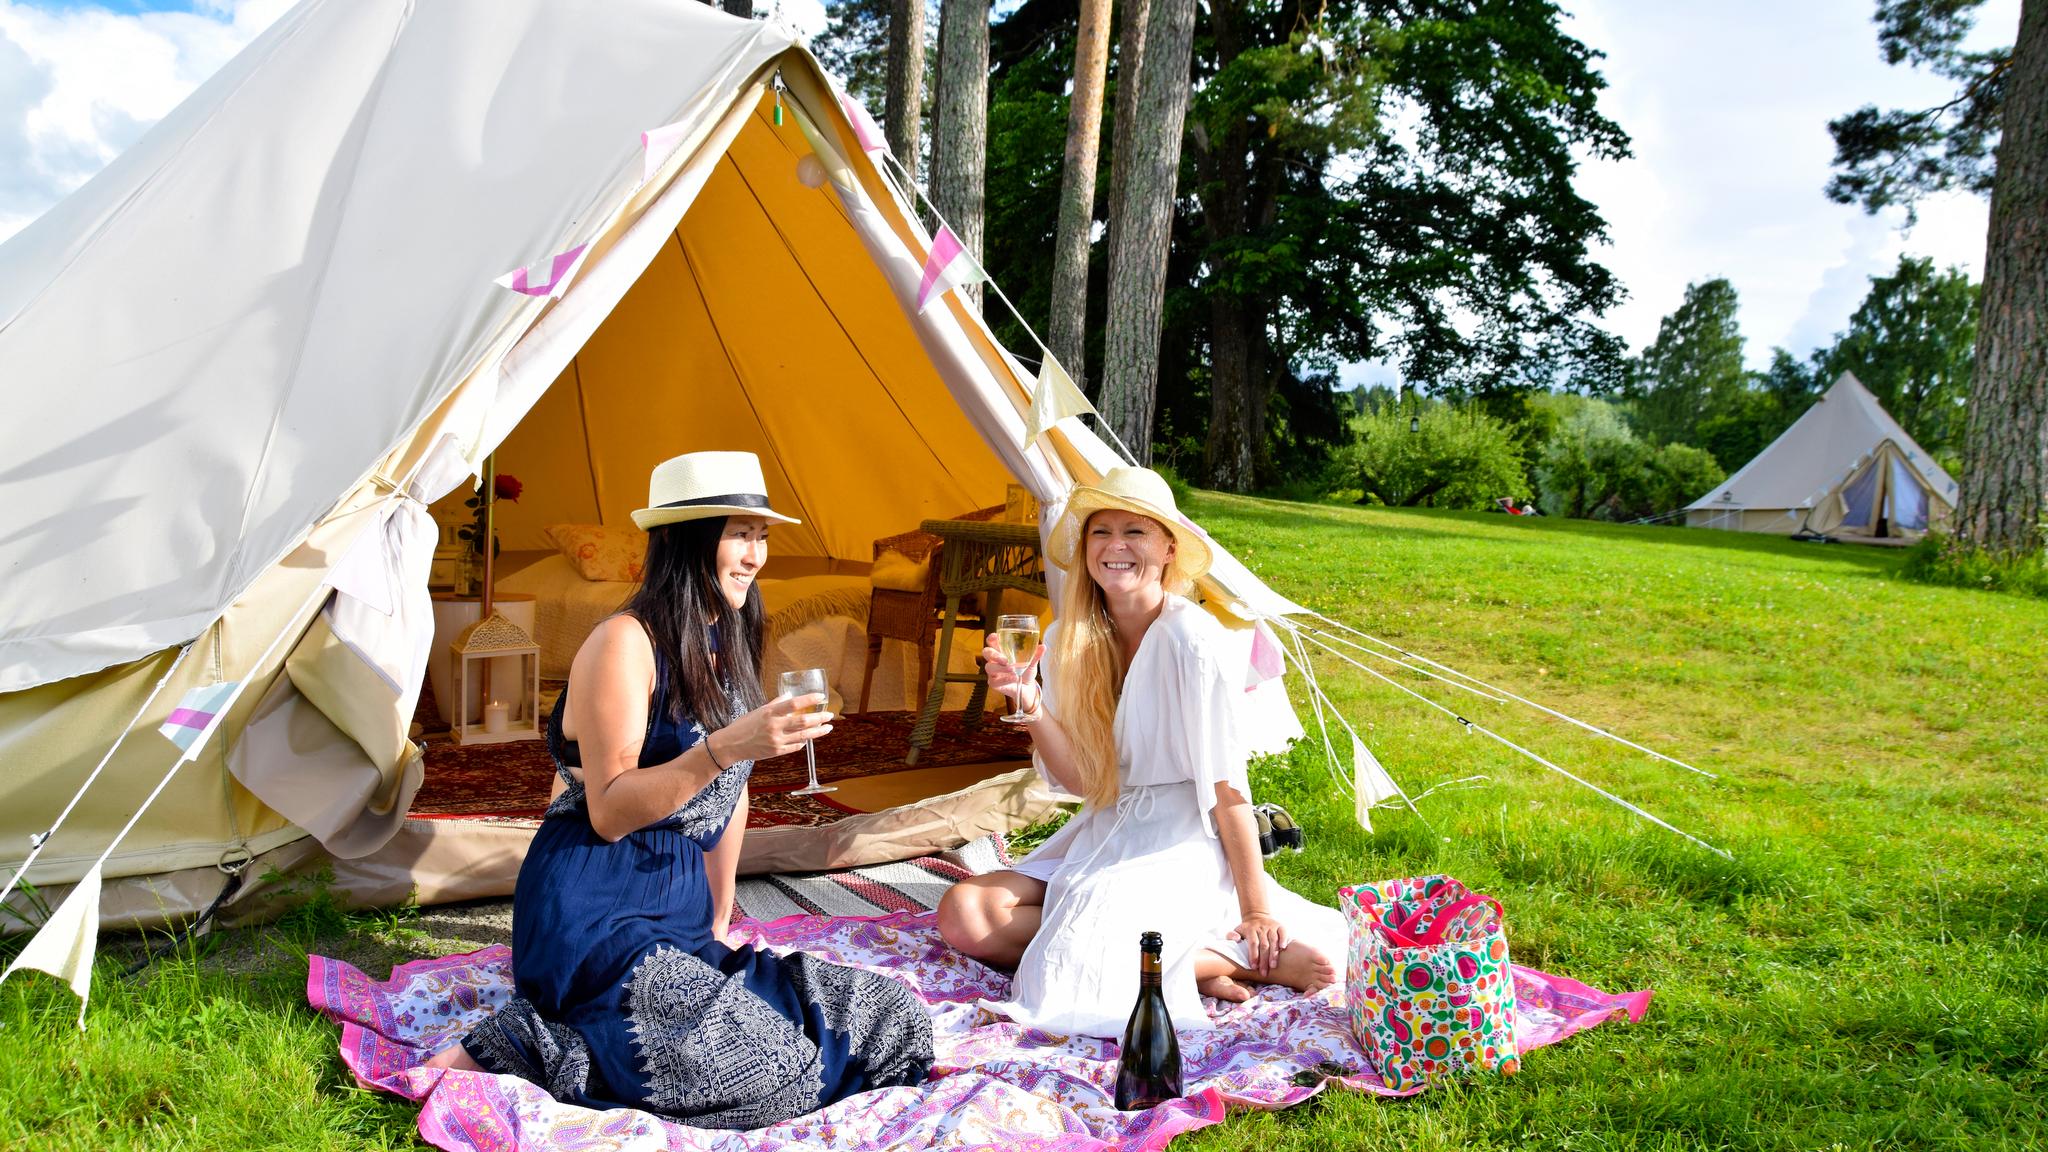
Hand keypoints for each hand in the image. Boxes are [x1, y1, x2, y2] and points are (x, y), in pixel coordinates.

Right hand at [713, 693, 831, 763]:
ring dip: (818, 731)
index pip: (794, 704)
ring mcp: (776, 740)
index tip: (820, 697)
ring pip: (803, 736)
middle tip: (829, 715)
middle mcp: (775, 726)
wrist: (731, 745)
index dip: (809, 699)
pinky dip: (804, 742)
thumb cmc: (744, 725)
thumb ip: (776, 704)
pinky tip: (809, 738)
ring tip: (828, 727)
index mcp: (770, 713)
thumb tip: (790, 696)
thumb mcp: (759, 711)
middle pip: (803, 721)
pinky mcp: (777, 752)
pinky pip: (795, 747)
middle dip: (819, 718)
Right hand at [980, 634, 1044, 711]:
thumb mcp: (1031, 662)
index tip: (995, 637)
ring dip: (1000, 668)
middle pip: (987, 652)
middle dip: (994, 654)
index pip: (991, 642)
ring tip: (1012, 669)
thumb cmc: (1025, 671)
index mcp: (1001, 651)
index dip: (991, 638)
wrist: (1027, 688)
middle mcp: (995, 660)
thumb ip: (1035, 655)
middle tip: (1005, 659)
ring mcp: (993, 672)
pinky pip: (994, 681)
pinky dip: (1005, 679)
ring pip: (989, 667)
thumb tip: (1043, 647)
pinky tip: (1014, 678)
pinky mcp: (994, 683)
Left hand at [1226, 912, 1289, 976]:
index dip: (1254, 955)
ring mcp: (1271, 926)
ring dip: (1274, 954)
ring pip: (1273, 940)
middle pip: (1264, 945)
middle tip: (1264, 973)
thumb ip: (1231, 935)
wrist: (1256, 916)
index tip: (1254, 967)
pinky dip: (1284, 939)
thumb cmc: (1245, 930)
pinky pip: (1283, 932)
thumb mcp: (1236, 930)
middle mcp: (1261, 927)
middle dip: (1264, 960)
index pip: (1253, 943)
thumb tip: (1236, 939)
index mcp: (1250, 929)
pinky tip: (1283, 948)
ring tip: (1273, 966)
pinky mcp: (1279, 926)